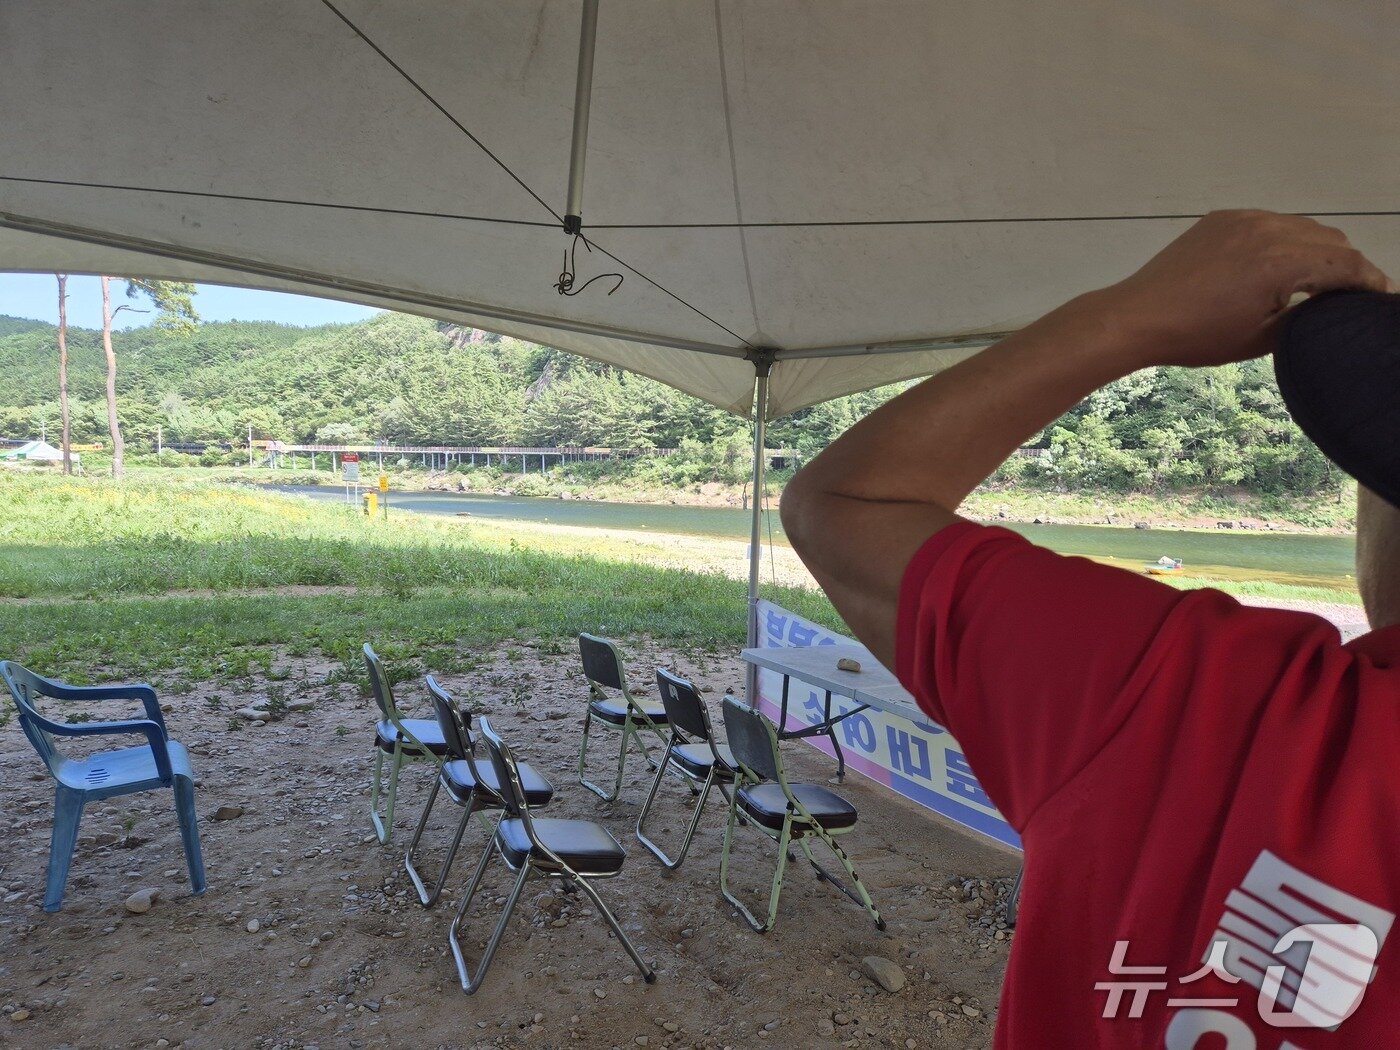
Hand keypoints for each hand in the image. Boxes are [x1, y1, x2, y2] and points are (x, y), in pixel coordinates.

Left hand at [1097, 210, 1391, 368]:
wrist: (1137, 316)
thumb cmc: (1196, 336)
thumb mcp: (1262, 337)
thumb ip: (1307, 315)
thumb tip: (1330, 303)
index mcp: (1281, 260)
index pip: (1345, 263)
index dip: (1369, 281)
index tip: (1380, 296)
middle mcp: (1267, 229)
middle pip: (1330, 240)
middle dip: (1345, 266)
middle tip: (1348, 294)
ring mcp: (1242, 219)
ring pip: (1301, 227)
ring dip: (1315, 250)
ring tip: (1315, 280)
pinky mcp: (1222, 218)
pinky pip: (1269, 223)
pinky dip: (1283, 240)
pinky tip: (1276, 265)